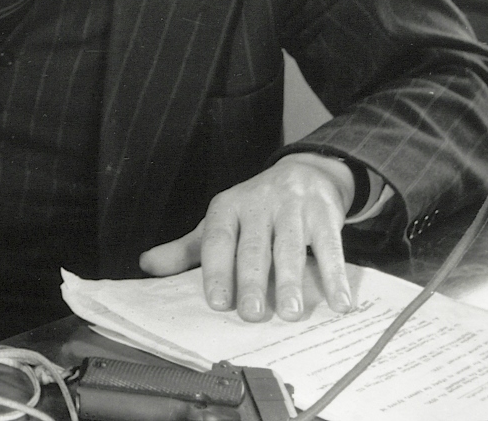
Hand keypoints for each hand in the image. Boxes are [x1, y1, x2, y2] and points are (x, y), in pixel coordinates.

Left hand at [137, 153, 354, 321]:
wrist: (302, 172)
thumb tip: (146, 266)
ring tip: (290, 313)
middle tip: (252, 315)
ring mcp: (292, 208)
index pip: (218, 239)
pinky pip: (330, 247)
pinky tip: (340, 303)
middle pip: (253, 247)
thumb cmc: (253, 209)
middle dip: (252, 280)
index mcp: (227, 208)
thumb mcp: (219, 222)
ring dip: (291, 281)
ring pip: (289, 247)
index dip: (216, 270)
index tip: (216, 302)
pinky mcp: (324, 215)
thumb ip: (186, 249)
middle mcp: (258, 204)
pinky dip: (336, 275)